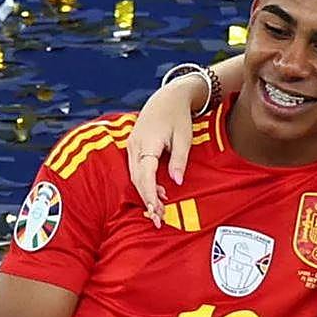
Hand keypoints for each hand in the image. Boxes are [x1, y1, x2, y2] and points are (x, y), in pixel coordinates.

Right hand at [126, 78, 202, 225]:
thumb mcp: (184, 138)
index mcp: (148, 142)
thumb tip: (177, 182)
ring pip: (134, 176)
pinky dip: (144, 183)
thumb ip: (179, 160)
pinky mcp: (133, 146)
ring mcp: (131, 145)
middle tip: (159, 218)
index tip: (156, 211)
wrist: (167, 97)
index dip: (150, 194)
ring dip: (146, 193)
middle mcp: (135, 145)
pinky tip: (158, 192)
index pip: (145, 174)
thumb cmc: (178, 116)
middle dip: (147, 200)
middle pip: (137, 179)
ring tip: (159, 209)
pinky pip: (135, 169)